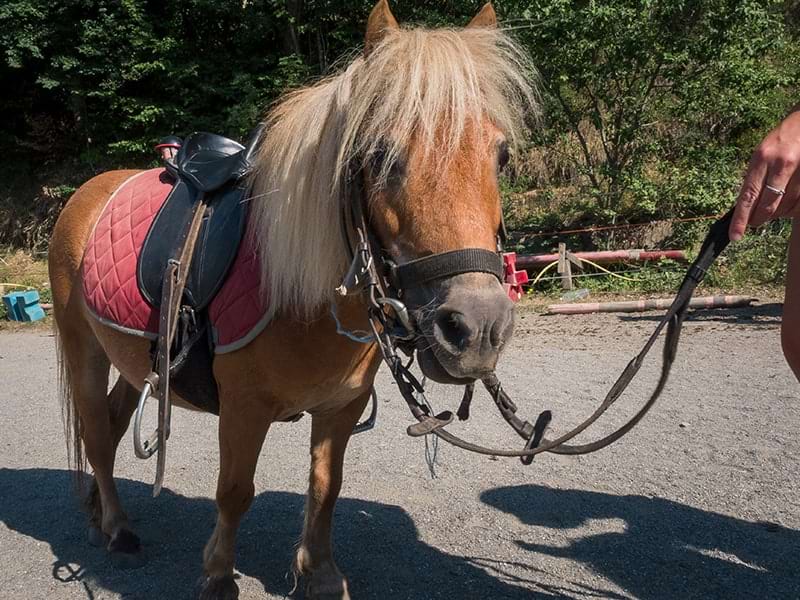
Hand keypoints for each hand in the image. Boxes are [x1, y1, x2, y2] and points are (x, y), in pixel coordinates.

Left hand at [730, 109, 799, 240]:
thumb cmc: (782, 139)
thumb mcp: (762, 153)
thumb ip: (755, 178)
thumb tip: (746, 206)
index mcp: (761, 158)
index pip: (748, 195)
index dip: (741, 218)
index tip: (735, 236)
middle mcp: (781, 163)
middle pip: (768, 205)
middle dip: (759, 218)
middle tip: (755, 222)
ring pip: (787, 206)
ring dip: (779, 214)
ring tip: (775, 209)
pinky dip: (793, 208)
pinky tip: (790, 204)